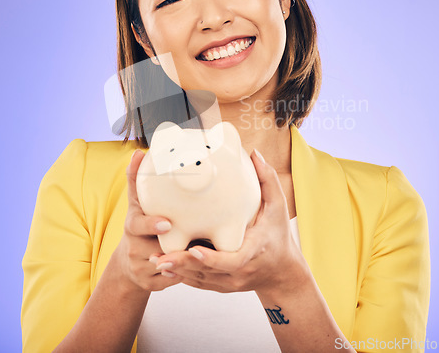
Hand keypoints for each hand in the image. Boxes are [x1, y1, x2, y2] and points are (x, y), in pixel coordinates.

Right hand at [115, 149, 183, 292]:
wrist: (130, 263)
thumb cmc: (141, 225)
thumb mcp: (137, 204)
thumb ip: (137, 179)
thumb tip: (139, 153)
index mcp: (132, 226)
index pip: (137, 226)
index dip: (151, 225)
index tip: (167, 223)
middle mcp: (134, 248)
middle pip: (155, 248)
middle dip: (174, 246)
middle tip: (194, 242)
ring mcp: (141, 268)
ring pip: (168, 265)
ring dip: (184, 259)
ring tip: (203, 251)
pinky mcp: (151, 285)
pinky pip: (172, 280)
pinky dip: (184, 274)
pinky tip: (196, 266)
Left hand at [152, 149, 308, 294]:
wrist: (281, 270)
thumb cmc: (279, 235)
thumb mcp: (278, 206)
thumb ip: (267, 180)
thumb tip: (254, 154)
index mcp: (253, 251)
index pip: (232, 260)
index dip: (212, 257)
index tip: (194, 249)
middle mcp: (240, 271)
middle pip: (209, 272)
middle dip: (184, 265)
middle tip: (161, 257)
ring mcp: (231, 282)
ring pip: (201, 280)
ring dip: (179, 271)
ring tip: (156, 261)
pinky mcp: (223, 286)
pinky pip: (200, 283)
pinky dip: (184, 276)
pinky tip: (166, 267)